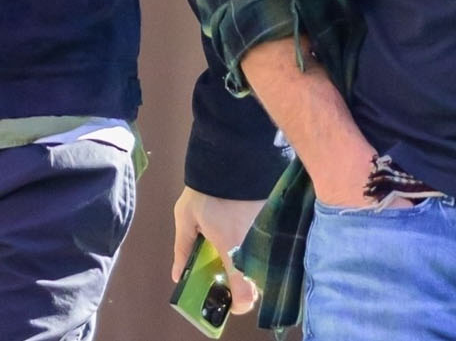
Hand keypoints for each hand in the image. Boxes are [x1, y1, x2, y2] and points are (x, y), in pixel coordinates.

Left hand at [172, 187, 266, 314]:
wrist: (231, 153)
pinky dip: (261, 242)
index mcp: (231, 245)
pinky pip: (271, 240)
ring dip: (253, 260)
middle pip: (258, 278)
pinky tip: (246, 228)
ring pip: (266, 258)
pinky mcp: (277, 216)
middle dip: (245, 281)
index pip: (244, 292)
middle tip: (231, 271)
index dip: (238, 303)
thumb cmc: (206, 187)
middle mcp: (254, 241)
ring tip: (237, 245)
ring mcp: (269, 228)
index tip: (230, 300)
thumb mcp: (186, 216)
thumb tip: (178, 275)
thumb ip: (183, 247)